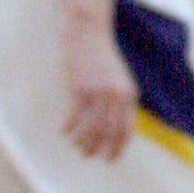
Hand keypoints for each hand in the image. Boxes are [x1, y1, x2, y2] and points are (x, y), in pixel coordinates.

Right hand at [62, 11, 136, 159]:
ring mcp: (98, 92)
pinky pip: (75, 116)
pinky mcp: (80, 88)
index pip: (126, 130)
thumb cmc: (100, 58)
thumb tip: (115, 126)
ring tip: (77, 147)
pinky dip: (69, 128)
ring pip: (92, 128)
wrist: (88, 33)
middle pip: (108, 133)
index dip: (118, 148)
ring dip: (83, 142)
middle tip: (88, 156)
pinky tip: (64, 133)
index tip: (110, 159)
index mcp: (129, 94)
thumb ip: (120, 100)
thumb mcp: (118, 79)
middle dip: (98, 148)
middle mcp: (117, 96)